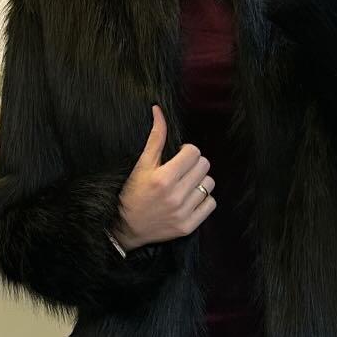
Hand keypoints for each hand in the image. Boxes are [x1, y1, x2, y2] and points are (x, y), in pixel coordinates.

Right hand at [115, 105, 215, 247]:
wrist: (126, 227)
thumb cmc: (133, 193)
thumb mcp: (142, 164)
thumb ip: (155, 137)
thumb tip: (158, 110)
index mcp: (163, 178)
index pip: (194, 152)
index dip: (187, 151)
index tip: (179, 157)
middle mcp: (175, 196)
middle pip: (204, 166)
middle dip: (194, 164)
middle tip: (182, 170)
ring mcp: (183, 212)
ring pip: (209, 184)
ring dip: (199, 182)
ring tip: (185, 185)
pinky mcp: (188, 226)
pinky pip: (210, 203)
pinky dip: (203, 200)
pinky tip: (190, 199)